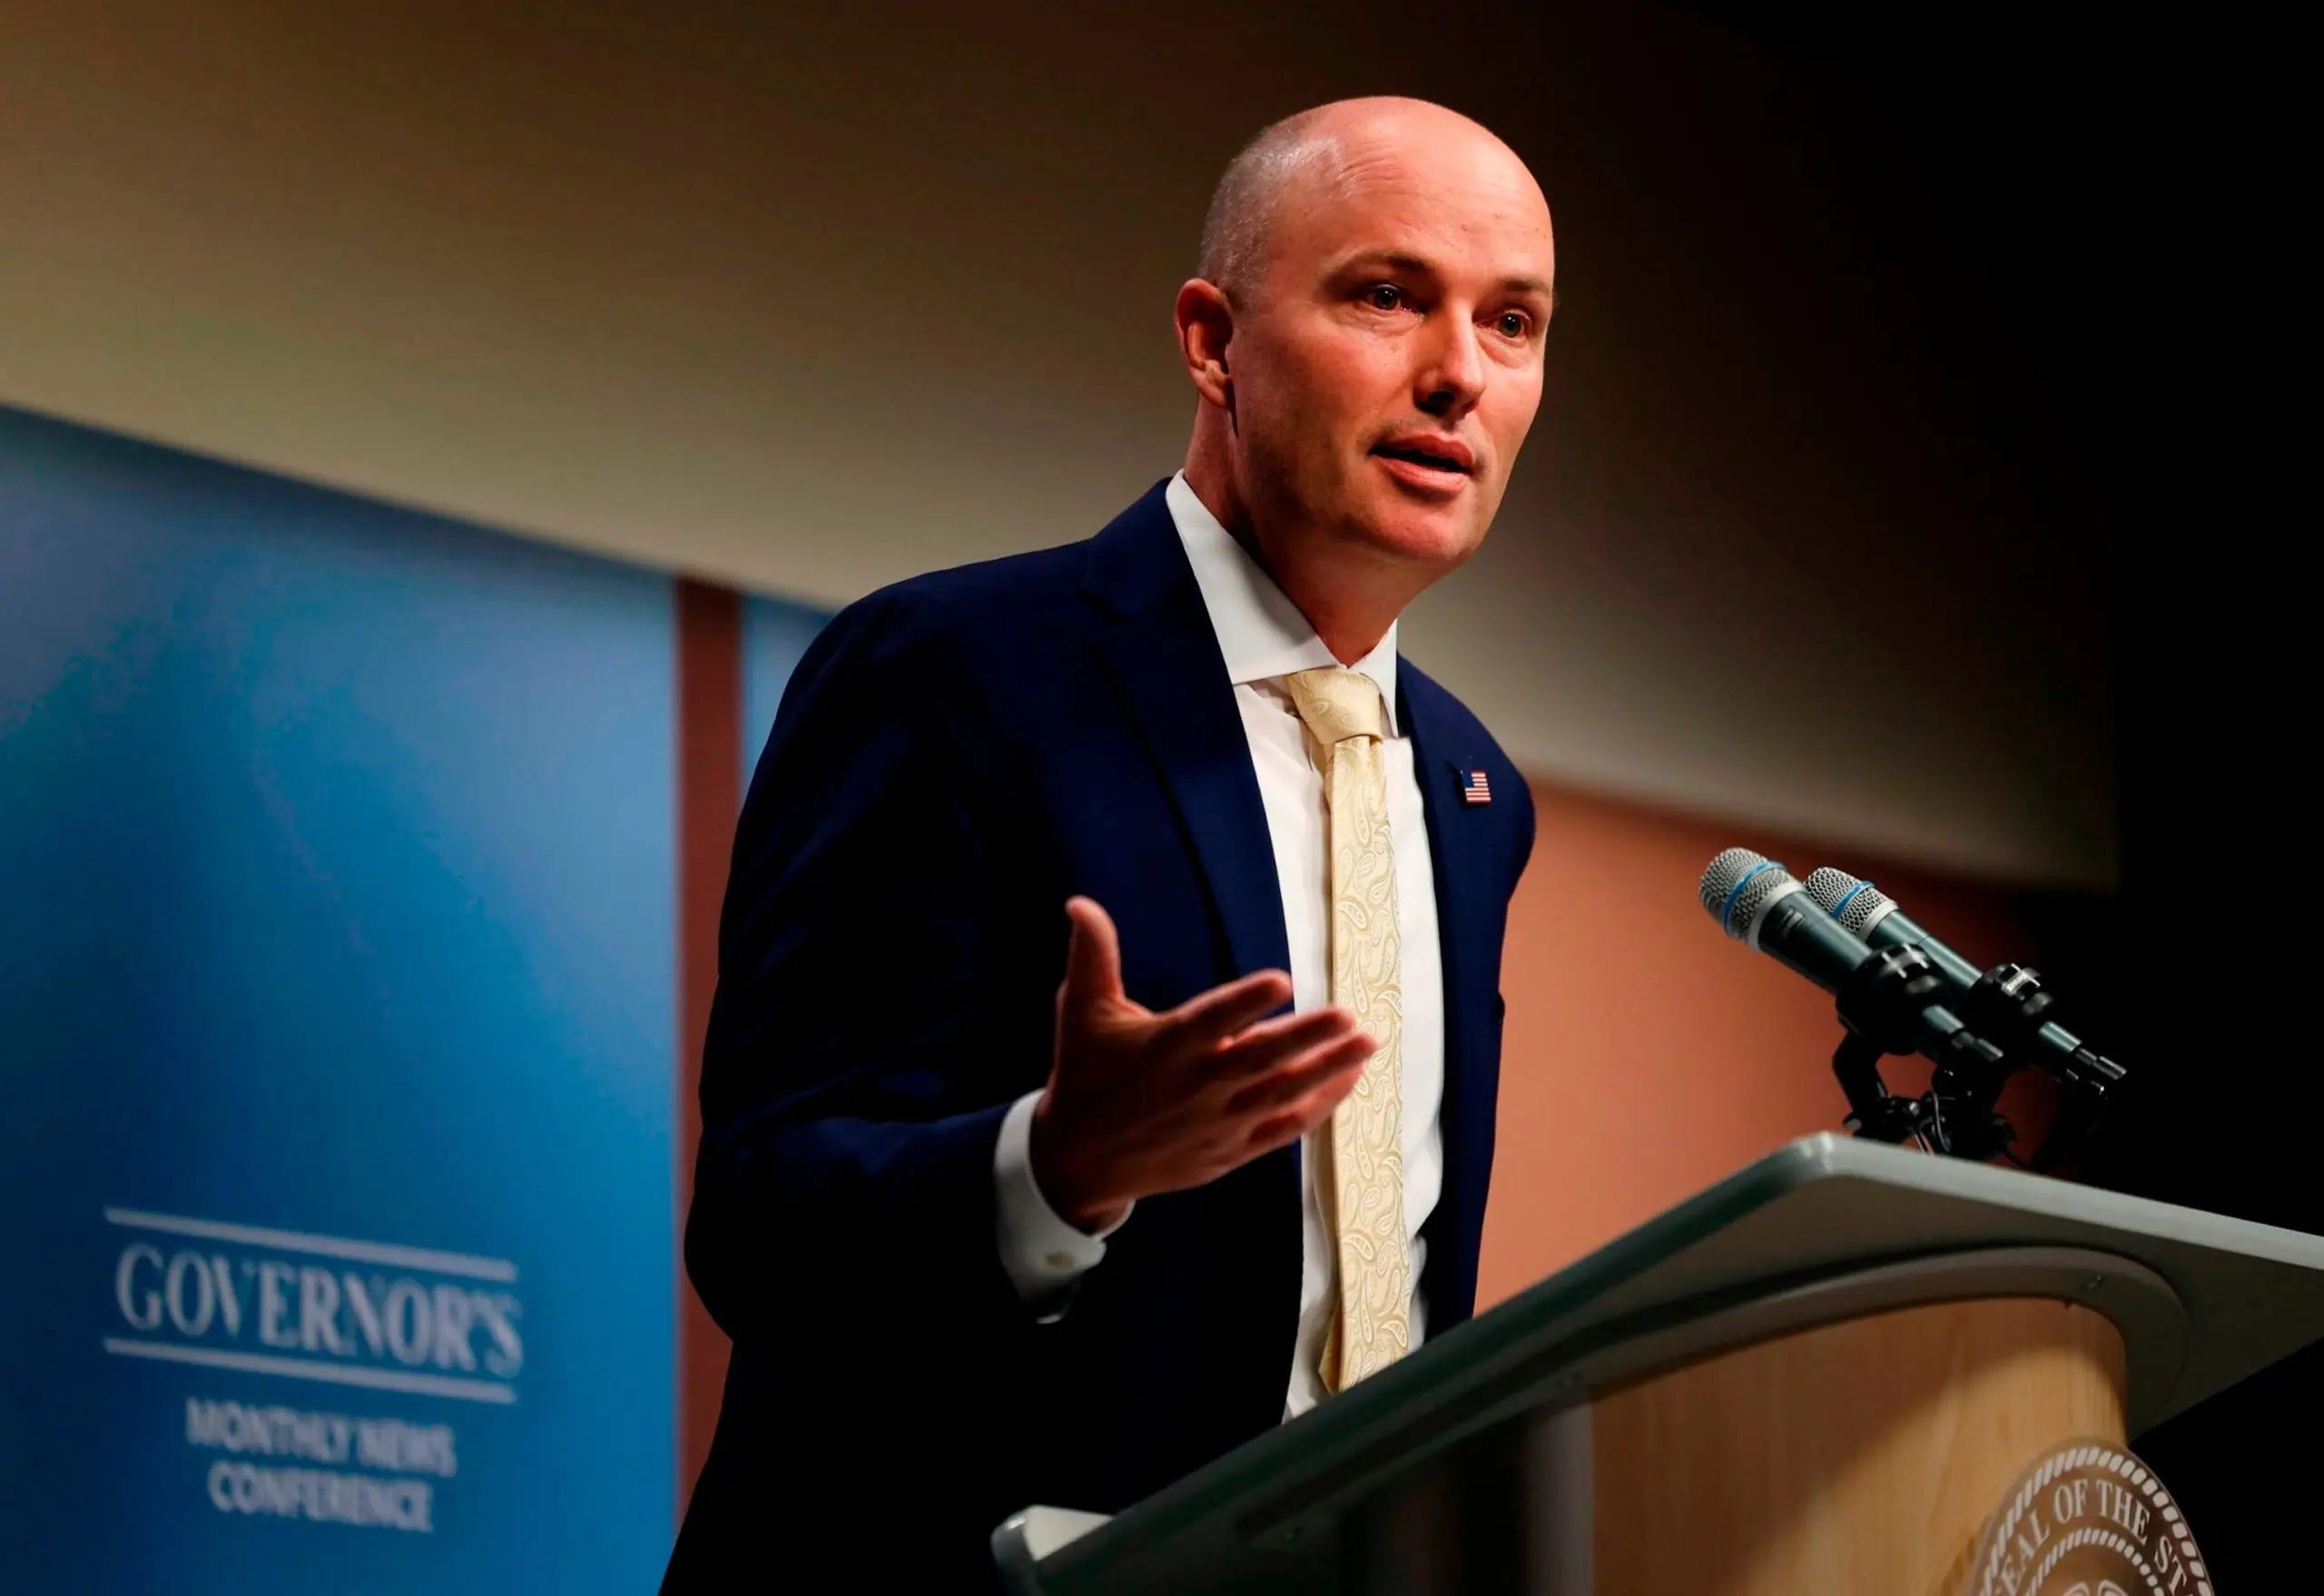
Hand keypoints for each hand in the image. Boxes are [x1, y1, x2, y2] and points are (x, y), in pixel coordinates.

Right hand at [1029, 896, 1374, 1232]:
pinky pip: (1283, 1129)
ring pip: (1281, 1095)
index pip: (1210, 1020)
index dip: (1245, 1002)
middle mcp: (1195, 1086)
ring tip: (1366, 1043)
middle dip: (1307, 1038)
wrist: (1080, 1162)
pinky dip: (1317, 1108)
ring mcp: (1217, 1123)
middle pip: (1260, 1060)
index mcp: (1164, 1047)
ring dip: (1326, 1071)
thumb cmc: (1084, 1075)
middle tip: (1348, 1016)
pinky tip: (1347, 1082)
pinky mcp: (1230, 1150)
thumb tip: (1080, 902)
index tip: (1282, 980)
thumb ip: (1092, 956)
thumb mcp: (1080, 1012)